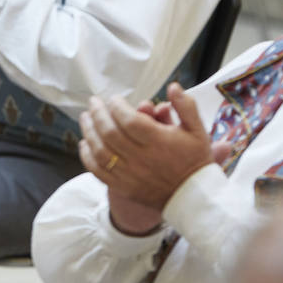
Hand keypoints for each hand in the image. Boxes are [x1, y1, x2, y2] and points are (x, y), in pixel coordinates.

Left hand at [78, 85, 212, 210]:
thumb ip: (185, 106)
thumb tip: (173, 86)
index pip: (129, 120)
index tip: (114, 99)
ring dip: (89, 131)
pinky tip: (85, 143)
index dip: (117, 107)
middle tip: (93, 102)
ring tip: (85, 117)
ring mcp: (130, 174)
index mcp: (159, 142)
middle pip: (110, 133)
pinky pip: (99, 171)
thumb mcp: (197, 130)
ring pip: (101, 150)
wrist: (194, 197)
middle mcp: (142, 158)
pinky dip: (88, 156)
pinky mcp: (123, 187)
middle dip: (98, 114)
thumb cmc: (194, 160)